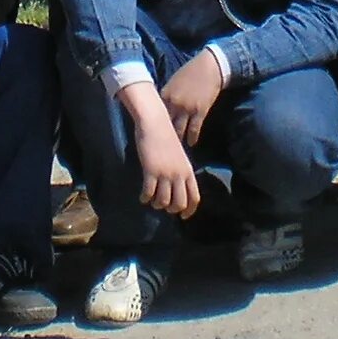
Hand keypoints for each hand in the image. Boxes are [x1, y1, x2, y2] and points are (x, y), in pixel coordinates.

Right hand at [124, 87, 201, 218]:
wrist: (155, 122)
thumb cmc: (166, 136)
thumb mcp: (179, 155)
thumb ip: (180, 170)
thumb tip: (177, 187)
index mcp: (188, 170)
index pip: (194, 197)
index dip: (189, 210)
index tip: (183, 216)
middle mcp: (179, 174)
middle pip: (179, 203)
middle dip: (171, 209)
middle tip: (163, 207)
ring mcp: (165, 173)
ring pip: (163, 201)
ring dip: (157, 204)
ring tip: (152, 201)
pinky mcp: (151, 171)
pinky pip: (149, 193)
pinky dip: (145, 198)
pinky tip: (142, 197)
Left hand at [158, 48, 226, 147]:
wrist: (209, 68)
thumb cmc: (190, 72)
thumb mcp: (173, 82)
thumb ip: (166, 96)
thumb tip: (159, 108)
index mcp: (165, 94)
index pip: (155, 113)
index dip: (152, 124)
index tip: (150, 133)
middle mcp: (174, 103)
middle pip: (165, 124)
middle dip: (162, 135)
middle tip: (160, 147)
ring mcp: (187, 109)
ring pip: (179, 130)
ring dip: (177, 140)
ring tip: (174, 150)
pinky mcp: (200, 112)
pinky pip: (194, 129)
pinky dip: (192, 138)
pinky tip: (191, 144)